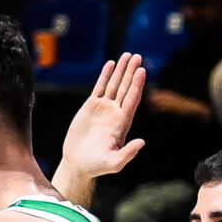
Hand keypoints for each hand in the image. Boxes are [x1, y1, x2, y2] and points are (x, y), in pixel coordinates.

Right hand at [59, 53, 148, 186]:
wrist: (78, 163)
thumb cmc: (97, 166)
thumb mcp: (114, 163)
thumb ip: (128, 153)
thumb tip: (142, 142)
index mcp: (122, 123)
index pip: (132, 100)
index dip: (137, 85)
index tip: (142, 71)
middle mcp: (115, 113)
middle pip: (126, 88)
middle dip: (132, 72)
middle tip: (138, 56)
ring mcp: (104, 108)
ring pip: (114, 85)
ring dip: (121, 70)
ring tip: (128, 55)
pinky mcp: (91, 107)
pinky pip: (100, 87)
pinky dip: (105, 75)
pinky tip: (111, 64)